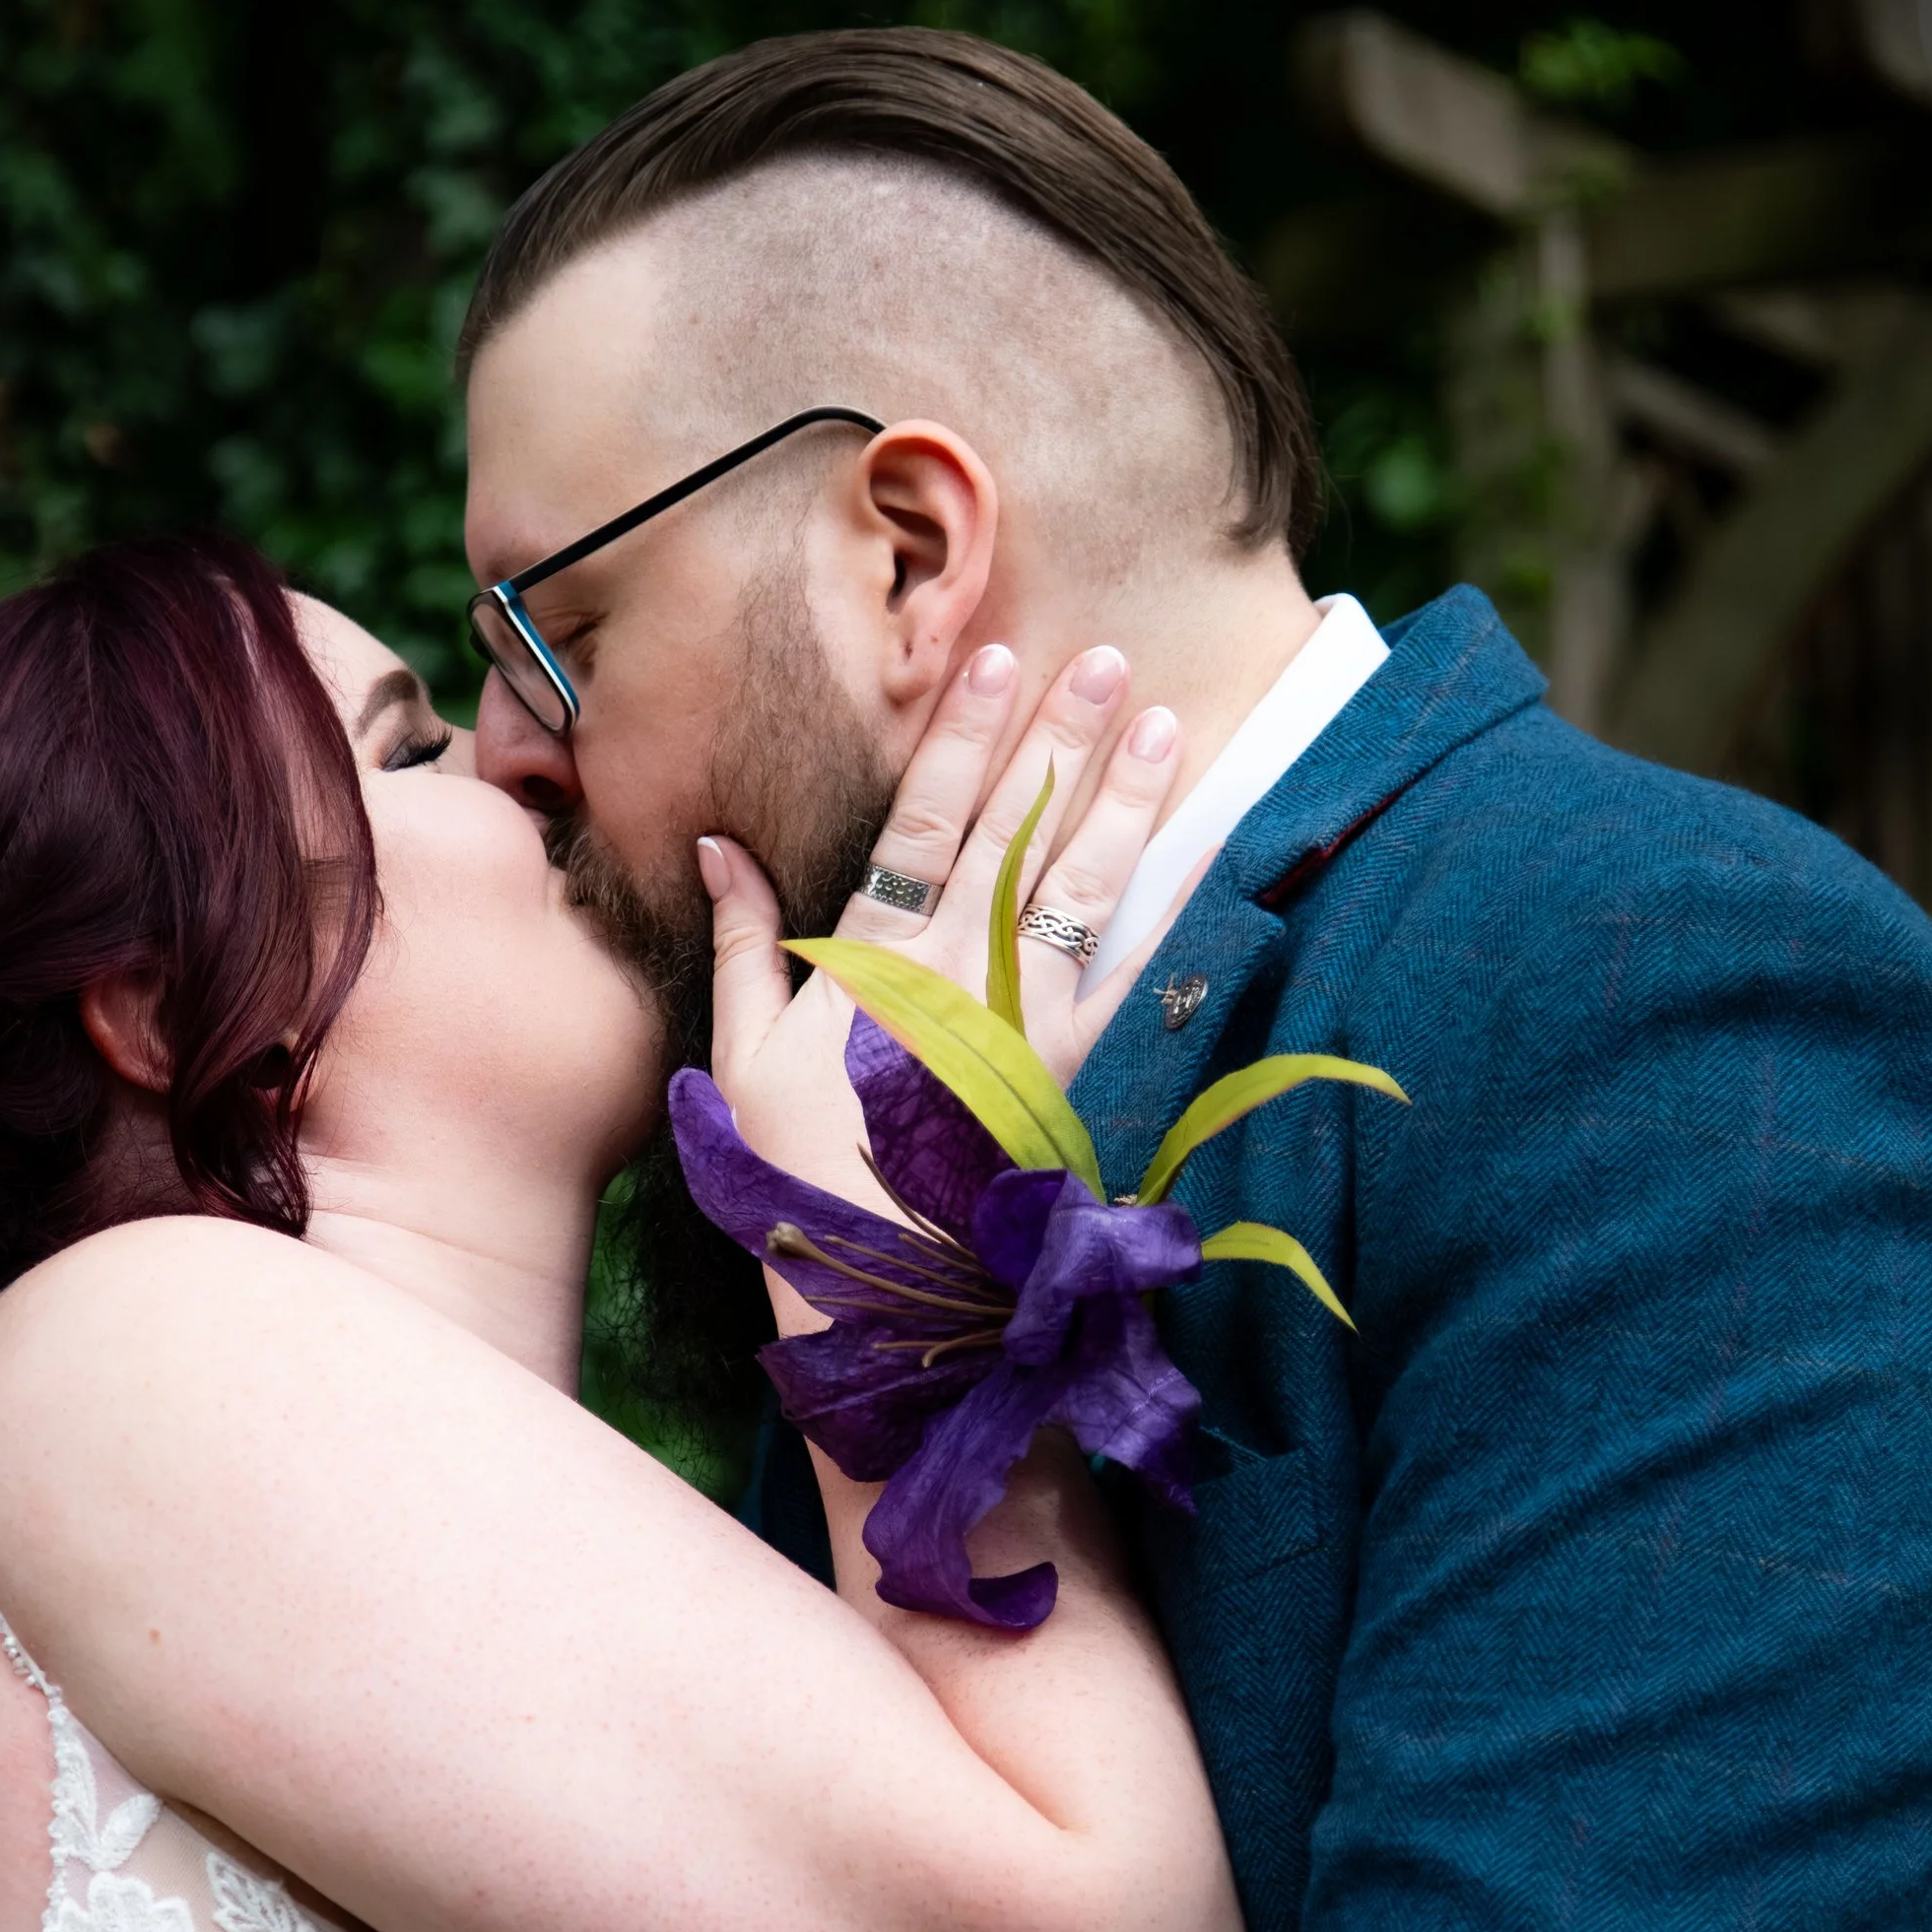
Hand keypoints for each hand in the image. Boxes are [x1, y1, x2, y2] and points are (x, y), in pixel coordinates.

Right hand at [704, 641, 1182, 1207]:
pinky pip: (1136, 981)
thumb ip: (740, 941)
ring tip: (1162, 724)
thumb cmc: (795, 1163)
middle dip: (1060, 741)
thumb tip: (719, 845)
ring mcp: (1023, 1021)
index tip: (990, 659)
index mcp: (876, 960)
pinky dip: (1177, 917)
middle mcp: (959, 975)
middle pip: (1016, 835)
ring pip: (1080, 890)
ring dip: (1124, 802)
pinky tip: (1212, 853)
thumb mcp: (741, 1052)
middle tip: (1104, 660)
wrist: (873, 1271)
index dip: (959, 738)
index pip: (923, 824)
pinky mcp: (1073, 1071)